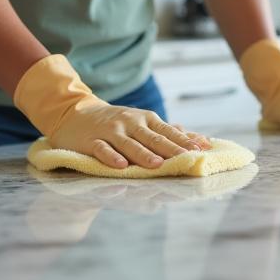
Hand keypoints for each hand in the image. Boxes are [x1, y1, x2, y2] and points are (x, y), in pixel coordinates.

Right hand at [14, 54, 210, 169]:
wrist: (76, 113)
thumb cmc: (118, 122)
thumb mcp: (144, 123)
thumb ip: (171, 132)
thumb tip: (202, 140)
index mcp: (146, 120)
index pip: (169, 132)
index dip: (185, 141)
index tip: (202, 149)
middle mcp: (131, 124)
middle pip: (153, 138)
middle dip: (171, 148)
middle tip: (186, 158)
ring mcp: (111, 131)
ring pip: (129, 144)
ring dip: (143, 154)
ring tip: (157, 164)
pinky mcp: (91, 141)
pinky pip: (102, 149)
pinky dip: (111, 157)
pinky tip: (121, 166)